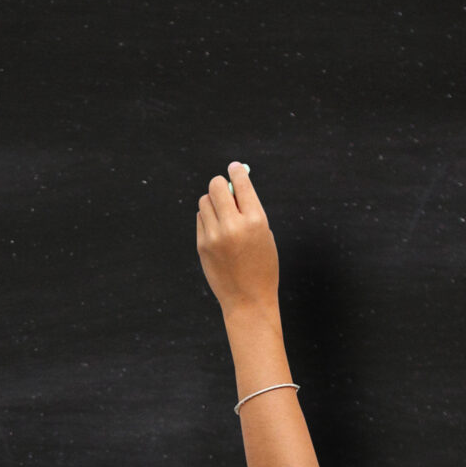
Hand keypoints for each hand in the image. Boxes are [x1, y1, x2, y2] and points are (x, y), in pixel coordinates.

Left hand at [195, 161, 277, 316]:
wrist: (248, 299)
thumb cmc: (262, 265)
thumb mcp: (264, 234)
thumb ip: (249, 210)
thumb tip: (232, 186)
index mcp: (255, 220)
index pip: (241, 183)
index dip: (237, 172)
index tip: (234, 167)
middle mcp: (233, 225)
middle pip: (216, 187)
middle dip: (220, 184)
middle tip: (225, 189)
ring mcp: (214, 236)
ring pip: (204, 201)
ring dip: (212, 201)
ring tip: (223, 214)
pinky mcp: (202, 246)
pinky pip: (200, 219)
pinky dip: (207, 218)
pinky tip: (217, 230)